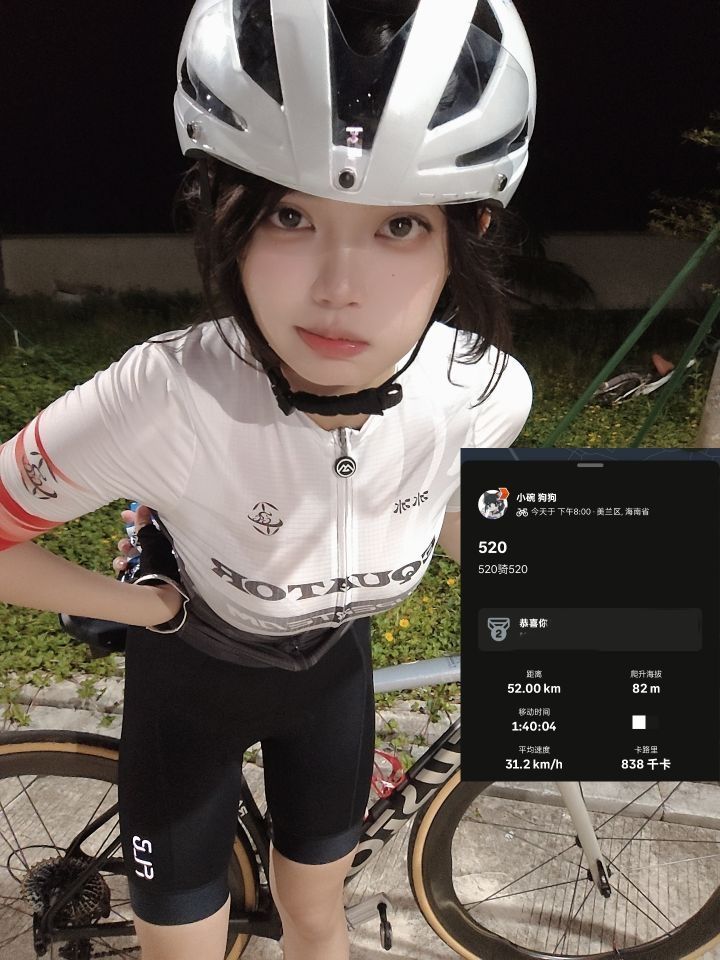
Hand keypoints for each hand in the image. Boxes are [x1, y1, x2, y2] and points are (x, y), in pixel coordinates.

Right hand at [113, 503, 188, 631]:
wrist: (159, 601)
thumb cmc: (160, 570)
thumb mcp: (152, 545)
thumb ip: (145, 527)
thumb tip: (141, 508)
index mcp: (168, 547)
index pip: (154, 527)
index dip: (139, 519)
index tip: (125, 513)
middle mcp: (161, 557)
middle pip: (142, 540)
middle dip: (130, 537)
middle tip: (124, 537)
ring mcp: (150, 569)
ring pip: (133, 553)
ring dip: (125, 551)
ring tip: (124, 553)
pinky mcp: (140, 579)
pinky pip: (128, 567)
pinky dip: (123, 565)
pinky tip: (122, 567)